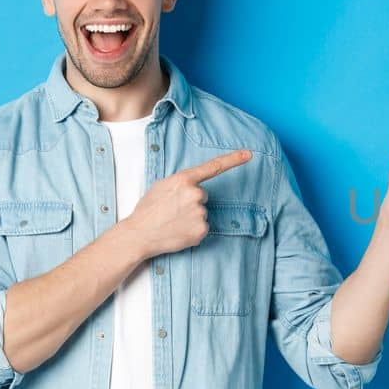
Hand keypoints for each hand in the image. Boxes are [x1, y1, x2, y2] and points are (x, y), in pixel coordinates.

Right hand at [122, 148, 252, 256]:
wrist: (139, 234)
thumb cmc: (148, 209)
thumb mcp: (162, 186)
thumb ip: (181, 183)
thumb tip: (194, 186)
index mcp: (184, 179)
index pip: (213, 167)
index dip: (233, 160)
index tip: (249, 154)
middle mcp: (195, 194)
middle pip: (203, 196)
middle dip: (190, 202)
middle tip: (172, 210)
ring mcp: (200, 213)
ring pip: (202, 212)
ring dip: (191, 216)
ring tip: (172, 221)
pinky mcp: (202, 230)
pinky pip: (202, 227)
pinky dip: (192, 230)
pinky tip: (178, 231)